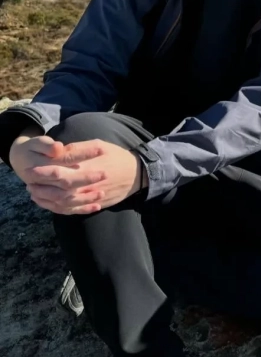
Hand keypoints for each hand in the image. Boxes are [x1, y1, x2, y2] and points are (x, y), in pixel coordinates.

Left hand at [17, 137, 143, 214]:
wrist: (136, 174)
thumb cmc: (117, 157)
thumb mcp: (99, 145)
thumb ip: (78, 148)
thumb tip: (58, 151)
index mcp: (87, 169)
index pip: (59, 172)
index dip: (42, 172)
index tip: (30, 169)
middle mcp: (87, 186)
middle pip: (57, 190)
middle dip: (40, 186)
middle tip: (28, 181)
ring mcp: (90, 197)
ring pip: (63, 204)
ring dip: (46, 199)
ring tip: (34, 193)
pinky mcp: (93, 205)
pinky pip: (72, 211)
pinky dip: (57, 209)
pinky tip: (48, 203)